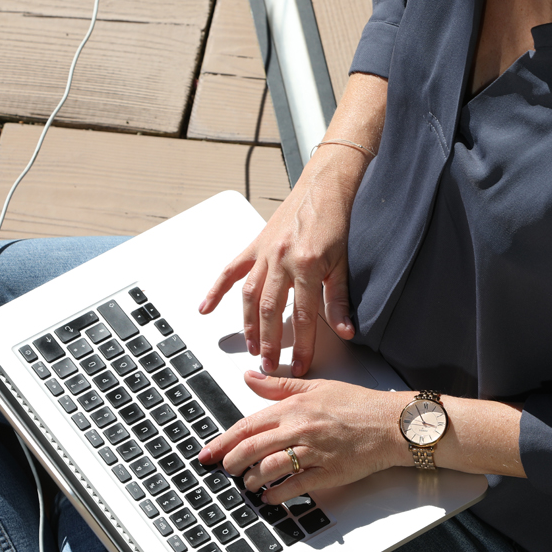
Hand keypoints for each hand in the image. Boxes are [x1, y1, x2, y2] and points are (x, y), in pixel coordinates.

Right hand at [198, 160, 357, 377]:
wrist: (324, 186)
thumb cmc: (336, 221)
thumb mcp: (344, 264)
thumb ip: (339, 300)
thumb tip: (345, 331)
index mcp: (306, 266)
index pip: (303, 317)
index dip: (301, 346)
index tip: (299, 365)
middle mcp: (281, 260)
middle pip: (271, 312)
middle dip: (269, 343)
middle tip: (269, 365)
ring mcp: (265, 253)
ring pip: (251, 296)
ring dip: (248, 325)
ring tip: (251, 347)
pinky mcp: (255, 245)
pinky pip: (231, 270)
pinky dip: (216, 290)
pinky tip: (206, 308)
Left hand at [198, 371, 407, 504]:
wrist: (392, 423)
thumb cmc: (358, 405)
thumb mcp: (317, 387)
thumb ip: (279, 386)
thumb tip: (249, 378)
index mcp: (294, 407)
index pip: (248, 425)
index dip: (223, 441)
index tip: (208, 452)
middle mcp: (301, 428)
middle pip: (253, 449)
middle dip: (232, 463)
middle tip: (224, 470)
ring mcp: (315, 451)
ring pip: (271, 468)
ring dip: (253, 479)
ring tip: (248, 484)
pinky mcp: (329, 472)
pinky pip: (296, 486)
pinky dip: (278, 494)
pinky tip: (269, 497)